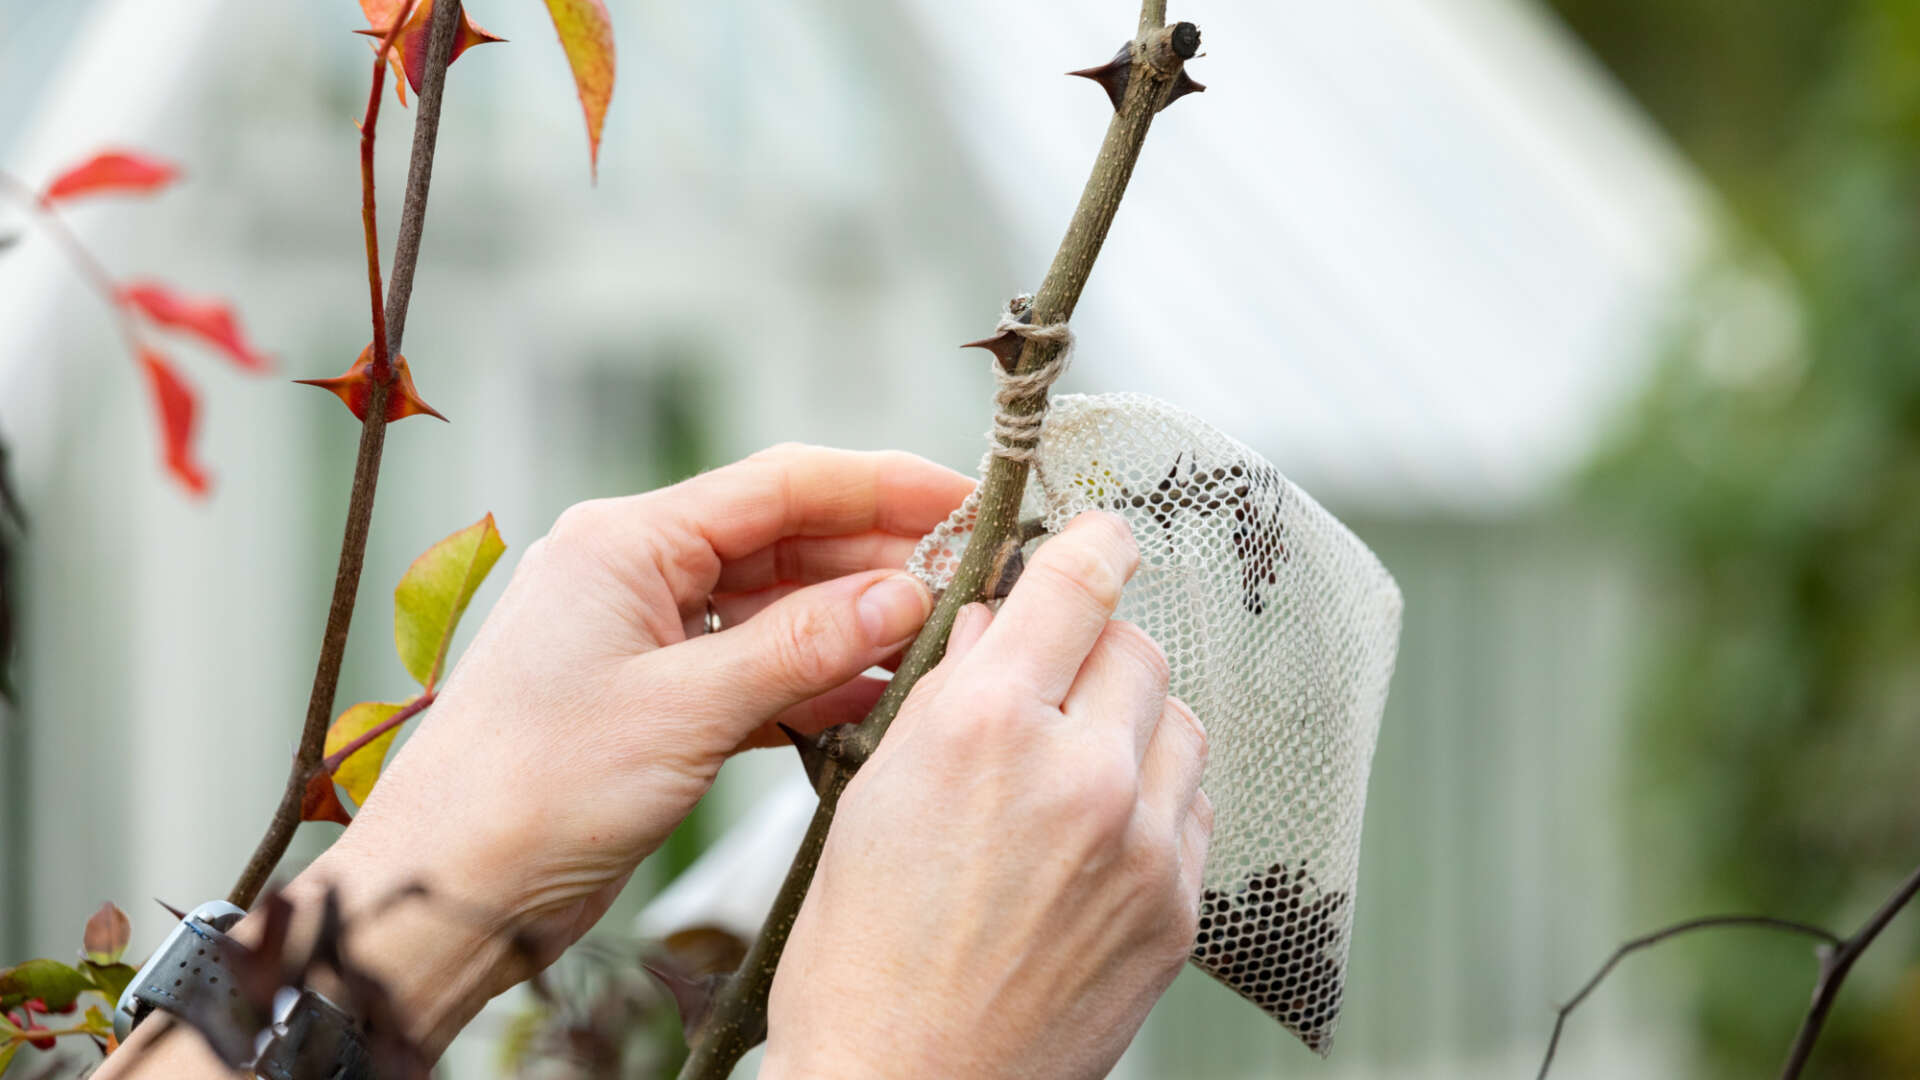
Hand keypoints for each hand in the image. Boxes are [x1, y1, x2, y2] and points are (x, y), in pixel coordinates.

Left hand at [282, 445, 969, 1051]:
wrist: (448, 897)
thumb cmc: (530, 793)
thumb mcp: (682, 713)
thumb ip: (800, 649)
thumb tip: (904, 595)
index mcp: (625, 542)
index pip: (780, 485)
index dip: (882, 487)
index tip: (966, 500)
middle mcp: (637, 575)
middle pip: (787, 543)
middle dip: (879, 561)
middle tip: (975, 582)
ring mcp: (648, 640)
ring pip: (778, 611)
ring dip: (854, 626)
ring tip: (945, 641)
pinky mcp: (659, 703)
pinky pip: (758, 672)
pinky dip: (816, 685)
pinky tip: (881, 699)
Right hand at [765, 512, 1213, 1079]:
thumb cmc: (861, 960)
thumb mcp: (874, 796)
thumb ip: (947, 697)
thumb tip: (997, 630)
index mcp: (986, 730)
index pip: (1074, 589)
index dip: (1091, 546)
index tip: (1103, 536)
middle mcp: (1080, 776)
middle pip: (1136, 650)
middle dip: (1095, 648)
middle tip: (1055, 676)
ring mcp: (1142, 847)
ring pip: (1179, 725)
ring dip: (1133, 720)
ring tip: (1075, 762)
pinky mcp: (1177, 910)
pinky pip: (1194, 808)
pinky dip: (1155, 797)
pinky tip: (1099, 830)